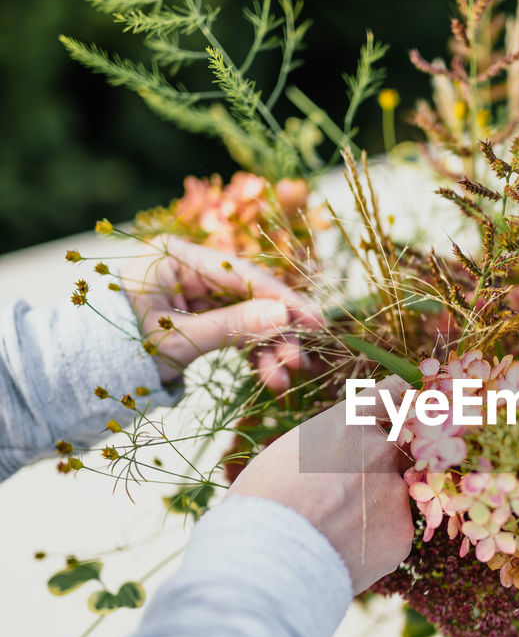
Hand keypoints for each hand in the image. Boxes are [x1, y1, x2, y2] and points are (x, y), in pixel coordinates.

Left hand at [121, 236, 322, 387]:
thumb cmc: (121, 350)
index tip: (314, 322)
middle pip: (248, 296)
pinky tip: (269, 378)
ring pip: (245, 317)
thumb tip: (285, 316)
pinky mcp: (196, 316)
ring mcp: (193, 293)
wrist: (87, 376)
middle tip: (300, 362)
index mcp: (175, 255)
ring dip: (267, 349)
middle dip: (275, 333)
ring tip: (282, 380)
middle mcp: (187, 268)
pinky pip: (233, 331)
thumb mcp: (178, 340)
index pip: (241, 274)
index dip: (281, 300)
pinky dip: (251, 355)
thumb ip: (232, 325)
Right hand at [226, 380, 413, 592]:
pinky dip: (373, 541)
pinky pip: (392, 532)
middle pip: (398, 450)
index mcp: (351, 422)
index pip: (393, 393)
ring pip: (393, 495)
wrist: (268, 558)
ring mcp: (396, 491)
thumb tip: (335, 454)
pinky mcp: (402, 532)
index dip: (397, 403)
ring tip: (333, 530)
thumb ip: (326, 446)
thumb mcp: (286, 452)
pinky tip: (344, 552)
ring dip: (373, 508)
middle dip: (381, 466)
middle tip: (349, 490)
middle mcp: (381, 449)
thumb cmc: (261, 501)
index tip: (401, 411)